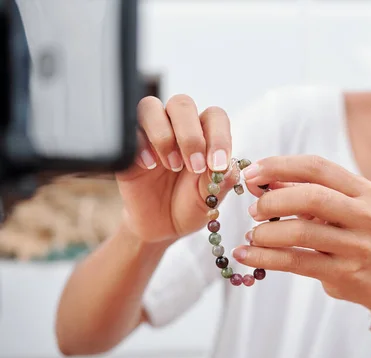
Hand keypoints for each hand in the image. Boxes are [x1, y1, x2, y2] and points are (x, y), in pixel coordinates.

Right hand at [116, 95, 235, 243]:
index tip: (217, 165)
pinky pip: (129, 128)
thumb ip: (221, 180)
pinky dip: (140, 145)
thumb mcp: (210, 198)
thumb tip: (227, 167)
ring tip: (172, 166)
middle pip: (182, 104)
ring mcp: (152, 132)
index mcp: (206, 133)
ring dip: (163, 136)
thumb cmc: (190, 205)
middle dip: (190, 136)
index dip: (219, 136)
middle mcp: (179, 126)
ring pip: (151, 106)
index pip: (215, 116)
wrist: (162, 226)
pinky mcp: (129, 144)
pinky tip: (149, 166)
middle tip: (194, 167)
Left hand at [234, 155, 370, 321]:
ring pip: (301, 232)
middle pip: (312, 197)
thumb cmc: (349, 233)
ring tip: (252, 235)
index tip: (251, 173)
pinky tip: (245, 254)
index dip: (279, 166)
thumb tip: (255, 181)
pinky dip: (264, 257)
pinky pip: (295, 261)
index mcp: (363, 190)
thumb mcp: (333, 206)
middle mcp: (366, 215)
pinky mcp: (343, 272)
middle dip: (273, 201)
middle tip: (253, 210)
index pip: (317, 167)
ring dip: (266, 232)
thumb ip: (296, 190)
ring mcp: (357, 246)